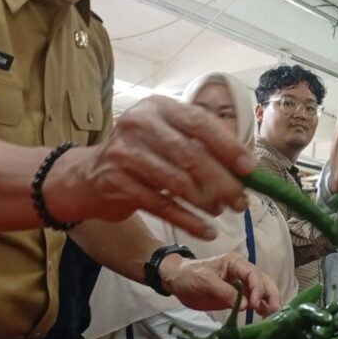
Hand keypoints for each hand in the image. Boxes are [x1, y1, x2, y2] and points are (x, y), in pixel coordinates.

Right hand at [49, 96, 253, 239]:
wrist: (88, 176)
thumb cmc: (141, 154)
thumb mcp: (165, 135)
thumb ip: (200, 143)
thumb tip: (246, 167)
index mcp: (158, 108)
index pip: (200, 124)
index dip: (228, 147)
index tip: (250, 169)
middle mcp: (140, 125)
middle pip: (191, 155)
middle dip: (222, 181)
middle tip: (241, 201)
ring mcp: (126, 154)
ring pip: (178, 182)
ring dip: (207, 201)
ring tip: (224, 211)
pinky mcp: (118, 184)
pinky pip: (162, 206)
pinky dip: (188, 221)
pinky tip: (207, 230)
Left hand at [160, 253, 280, 316]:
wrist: (177, 281)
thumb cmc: (190, 275)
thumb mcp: (206, 281)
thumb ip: (225, 292)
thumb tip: (246, 306)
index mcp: (235, 263)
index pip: (253, 274)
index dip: (258, 289)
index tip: (256, 304)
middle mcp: (242, 272)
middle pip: (263, 281)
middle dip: (270, 294)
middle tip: (274, 309)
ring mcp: (240, 285)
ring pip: (261, 291)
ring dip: (268, 301)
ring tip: (271, 314)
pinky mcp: (237, 297)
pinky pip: (252, 301)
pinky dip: (260, 307)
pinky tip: (264, 314)